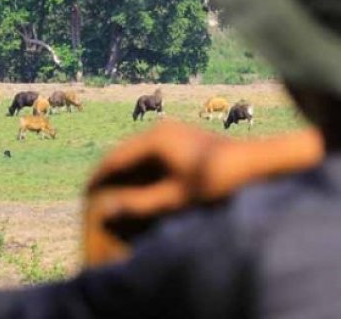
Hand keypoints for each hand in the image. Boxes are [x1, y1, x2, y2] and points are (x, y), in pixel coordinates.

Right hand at [84, 120, 225, 265]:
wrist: (257, 164)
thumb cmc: (216, 183)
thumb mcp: (175, 199)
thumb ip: (140, 205)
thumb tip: (108, 210)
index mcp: (153, 139)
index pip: (113, 159)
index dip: (97, 180)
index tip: (83, 199)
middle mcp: (160, 129)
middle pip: (123, 153)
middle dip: (108, 176)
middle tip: (92, 198)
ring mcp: (173, 132)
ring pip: (138, 154)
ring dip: (125, 174)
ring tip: (112, 196)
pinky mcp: (184, 139)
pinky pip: (153, 154)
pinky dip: (142, 171)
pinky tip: (141, 189)